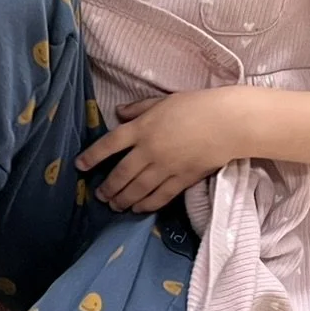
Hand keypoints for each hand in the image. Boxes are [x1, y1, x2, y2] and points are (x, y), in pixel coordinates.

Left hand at [75, 89, 244, 213]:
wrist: (228, 122)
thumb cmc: (196, 106)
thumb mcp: (162, 101)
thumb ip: (138, 109)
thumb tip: (117, 112)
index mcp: (141, 128)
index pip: (109, 144)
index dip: (92, 156)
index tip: (80, 166)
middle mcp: (149, 150)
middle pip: (121, 174)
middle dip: (108, 188)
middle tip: (100, 196)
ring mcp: (165, 167)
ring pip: (137, 189)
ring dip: (123, 199)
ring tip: (114, 205)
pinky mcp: (182, 179)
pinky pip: (159, 196)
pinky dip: (146, 204)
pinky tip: (138, 209)